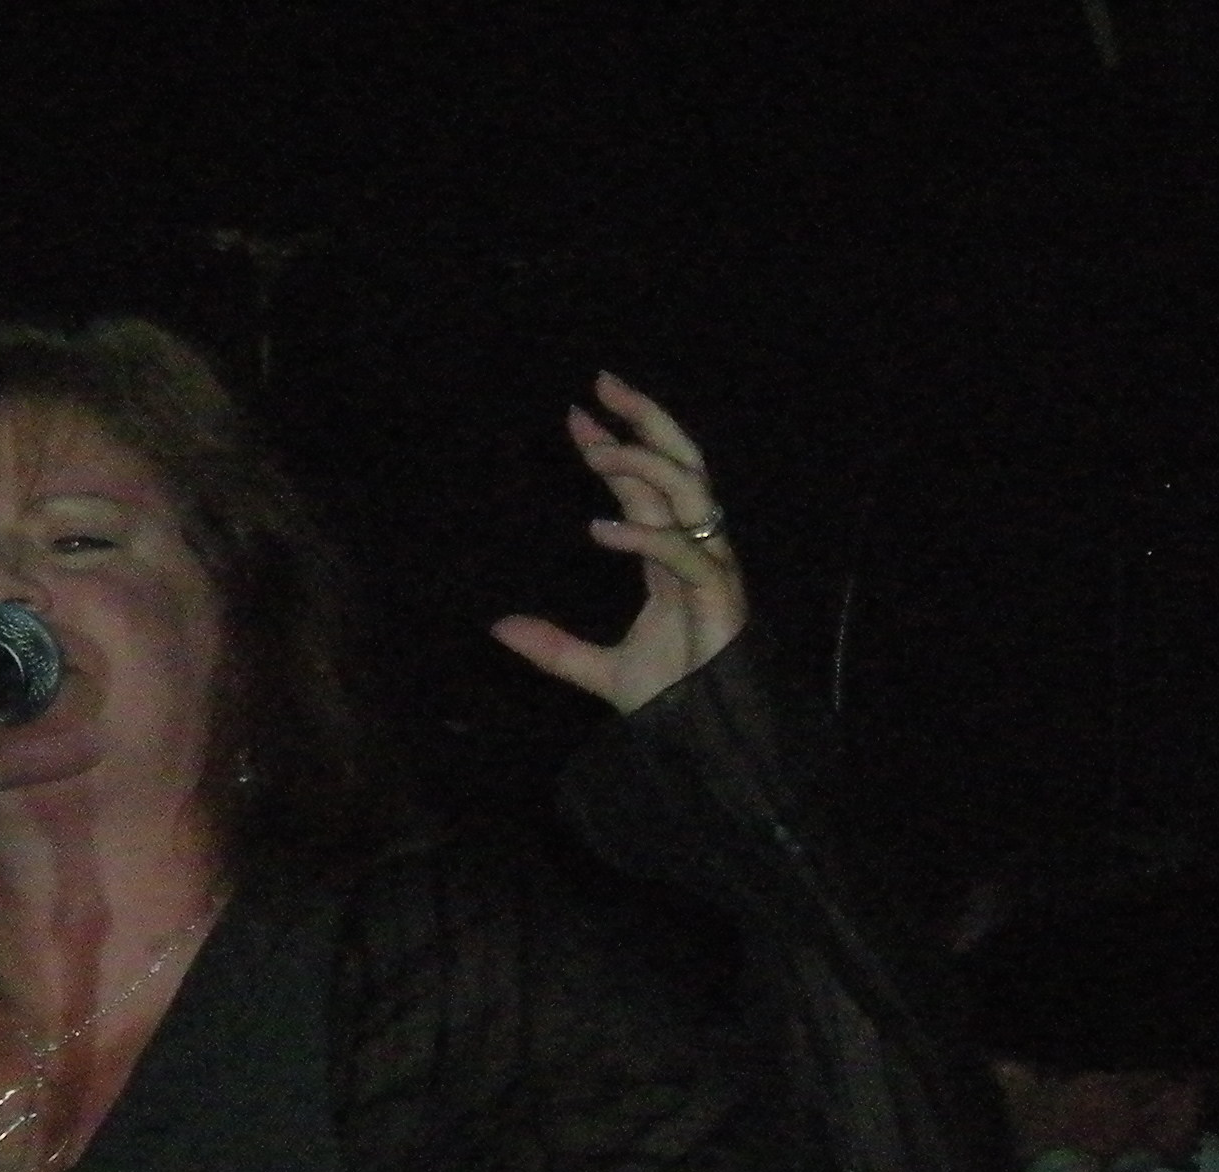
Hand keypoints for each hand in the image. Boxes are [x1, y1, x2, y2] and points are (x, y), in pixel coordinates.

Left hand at [492, 372, 747, 713]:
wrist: (704, 740)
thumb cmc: (670, 699)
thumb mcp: (595, 669)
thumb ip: (552, 647)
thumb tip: (498, 628)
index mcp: (672, 557)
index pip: (645, 485)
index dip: (614, 446)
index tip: (575, 415)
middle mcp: (697, 550)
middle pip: (681, 463)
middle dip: (645, 419)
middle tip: (603, 384)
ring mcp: (713, 569)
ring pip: (691, 490)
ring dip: (644, 463)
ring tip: (597, 450)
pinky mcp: (721, 595)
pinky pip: (684, 551)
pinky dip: (645, 535)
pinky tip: (601, 529)